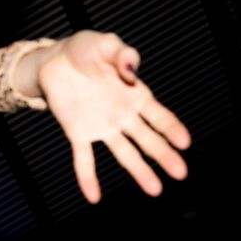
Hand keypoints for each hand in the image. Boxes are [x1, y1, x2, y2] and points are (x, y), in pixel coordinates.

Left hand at [25, 32, 191, 201]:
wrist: (55, 59)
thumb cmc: (86, 50)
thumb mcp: (106, 44)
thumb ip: (123, 55)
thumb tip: (131, 72)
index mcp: (135, 95)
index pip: (159, 115)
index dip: (172, 128)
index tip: (185, 142)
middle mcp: (123, 115)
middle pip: (148, 139)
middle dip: (164, 155)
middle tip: (181, 172)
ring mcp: (102, 126)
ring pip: (124, 153)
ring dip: (139, 171)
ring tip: (155, 190)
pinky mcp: (78, 133)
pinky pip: (84, 158)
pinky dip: (88, 178)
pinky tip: (93, 197)